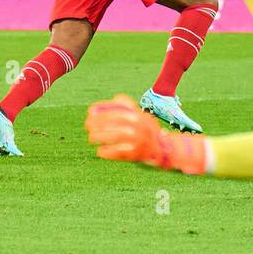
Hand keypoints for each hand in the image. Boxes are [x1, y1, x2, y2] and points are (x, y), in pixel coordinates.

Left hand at [85, 94, 206, 172]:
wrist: (165, 150)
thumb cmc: (149, 132)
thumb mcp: (143, 116)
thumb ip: (130, 108)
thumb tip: (114, 99)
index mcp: (139, 116)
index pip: (117, 110)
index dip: (102, 110)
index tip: (90, 112)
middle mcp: (140, 127)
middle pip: (114, 122)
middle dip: (97, 123)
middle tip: (87, 126)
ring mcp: (139, 140)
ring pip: (115, 137)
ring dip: (100, 137)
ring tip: (91, 138)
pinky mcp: (137, 154)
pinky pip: (119, 152)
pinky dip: (108, 152)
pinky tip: (100, 151)